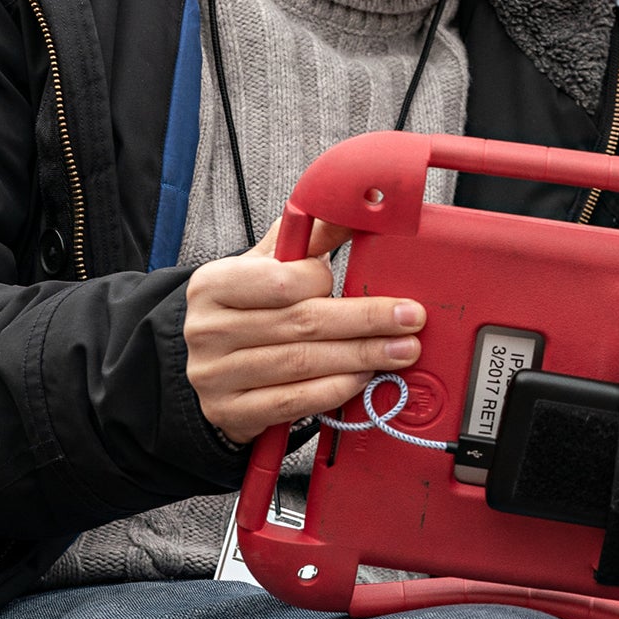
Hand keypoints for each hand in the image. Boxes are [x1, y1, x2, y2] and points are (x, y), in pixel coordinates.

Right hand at [183, 218, 424, 443]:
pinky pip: (293, 402)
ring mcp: (214, 375)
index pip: (282, 281)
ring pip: (303, 364)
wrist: (209, 367)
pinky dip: (334, 389)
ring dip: (361, 356)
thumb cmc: (247, 308)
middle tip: (410, 319)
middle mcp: (208, 330)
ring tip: (400, 350)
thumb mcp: (265, 266)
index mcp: (214, 284)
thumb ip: (307, 237)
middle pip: (302, 323)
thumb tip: (359, 206)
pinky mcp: (230, 412)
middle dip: (366, 320)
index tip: (359, 282)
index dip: (325, 281)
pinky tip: (364, 378)